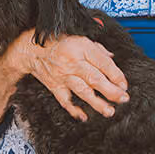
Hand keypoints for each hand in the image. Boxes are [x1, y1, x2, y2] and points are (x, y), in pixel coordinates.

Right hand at [10, 30, 128, 121]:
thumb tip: (111, 59)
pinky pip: (65, 100)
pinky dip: (74, 109)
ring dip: (97, 103)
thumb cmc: (56, 41)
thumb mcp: (79, 37)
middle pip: (95, 79)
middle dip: (111, 91)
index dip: (117, 76)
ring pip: (83, 91)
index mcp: (81, 48)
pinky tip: (83, 116)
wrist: (30, 49)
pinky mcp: (55, 86)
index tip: (124, 85)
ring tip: (110, 111)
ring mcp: (63, 76)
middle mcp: (73, 62)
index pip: (104, 64)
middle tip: (123, 99)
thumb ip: (97, 49)